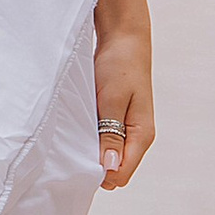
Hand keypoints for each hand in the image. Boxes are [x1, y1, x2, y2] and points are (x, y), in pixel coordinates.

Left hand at [92, 14, 152, 189]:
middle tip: (72, 147)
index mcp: (142, 135)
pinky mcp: (117, 122)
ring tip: (75, 134)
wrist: (123, 39)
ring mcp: (128, 131)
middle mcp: (137, 138)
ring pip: (108, 157)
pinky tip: (79, 127)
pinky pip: (104, 142)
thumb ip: (110, 134)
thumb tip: (109, 167)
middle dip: (94, 165)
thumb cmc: (119, 65)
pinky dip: (90, 139)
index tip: (78, 160)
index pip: (121, 175)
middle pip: (114, 170)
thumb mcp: (111, 99)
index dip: (99, 173)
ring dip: (91, 151)